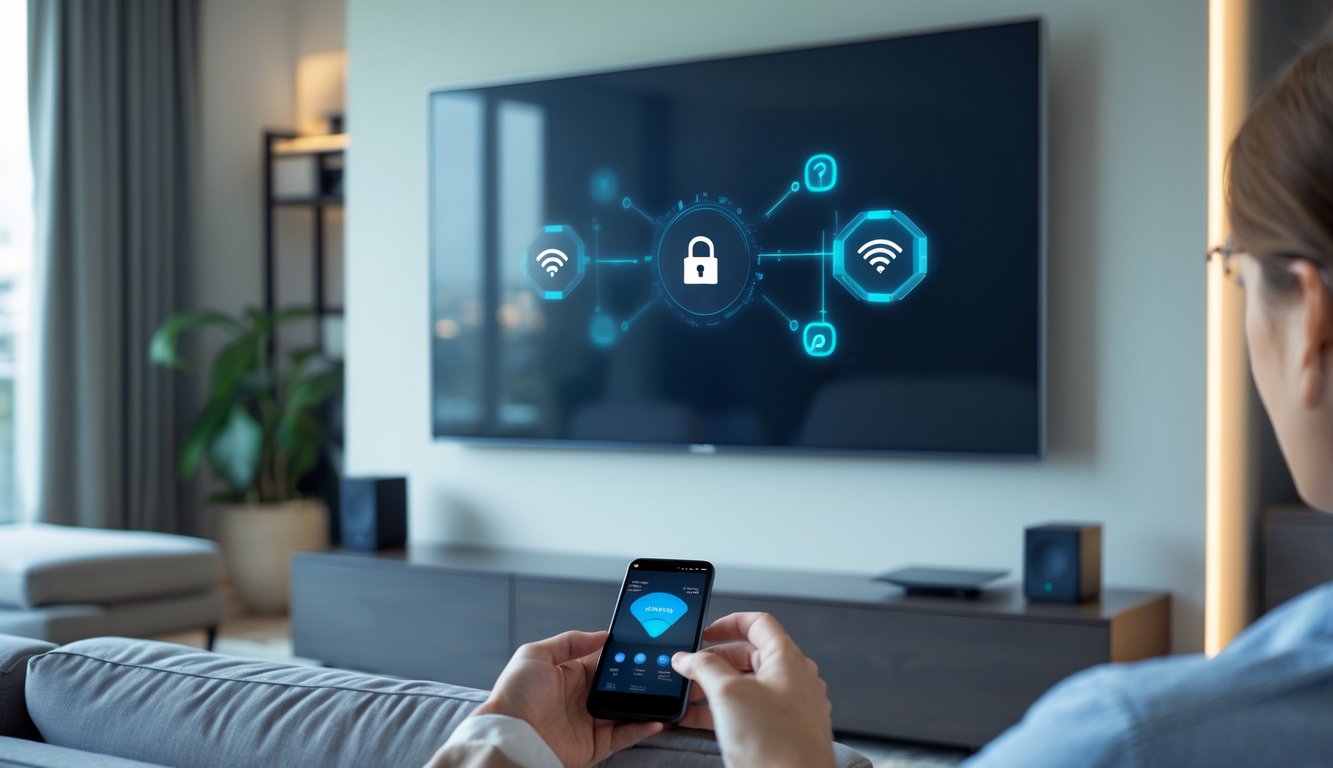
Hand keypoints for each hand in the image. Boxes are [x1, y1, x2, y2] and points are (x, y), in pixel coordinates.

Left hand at [473, 630, 663, 767]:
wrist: (509, 735)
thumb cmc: (515, 695)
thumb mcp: (535, 654)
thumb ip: (570, 642)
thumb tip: (602, 635)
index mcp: (569, 675)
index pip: (603, 661)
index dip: (621, 654)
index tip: (642, 645)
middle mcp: (581, 698)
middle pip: (618, 686)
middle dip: (638, 678)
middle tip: (660, 668)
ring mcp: (590, 722)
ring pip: (627, 710)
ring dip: (646, 703)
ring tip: (665, 693)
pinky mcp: (595, 745)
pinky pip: (625, 736)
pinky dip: (643, 728)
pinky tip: (658, 718)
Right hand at [672, 612, 834, 767]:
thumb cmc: (776, 744)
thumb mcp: (728, 694)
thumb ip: (703, 668)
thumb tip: (687, 657)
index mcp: (787, 659)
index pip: (758, 624)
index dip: (729, 623)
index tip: (706, 633)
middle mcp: (793, 680)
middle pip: (749, 656)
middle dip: (714, 662)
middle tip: (689, 671)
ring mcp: (790, 708)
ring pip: (748, 686)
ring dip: (715, 689)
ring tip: (688, 697)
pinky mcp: (783, 732)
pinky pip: (751, 712)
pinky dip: (725, 711)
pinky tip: (698, 720)